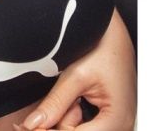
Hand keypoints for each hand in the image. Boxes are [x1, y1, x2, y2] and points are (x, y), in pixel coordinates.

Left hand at [15, 8, 135, 130]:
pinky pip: (87, 125)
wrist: (114, 33)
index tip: (34, 122)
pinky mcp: (110, 117)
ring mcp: (116, 122)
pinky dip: (74, 115)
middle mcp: (121, 125)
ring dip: (66, 118)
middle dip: (61, 122)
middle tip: (60, 100)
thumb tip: (33, 125)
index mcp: (116, 119)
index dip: (51, 130)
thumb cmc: (102, 48)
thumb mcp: (75, 75)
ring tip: (72, 95)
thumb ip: (55, 103)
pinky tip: (75, 99)